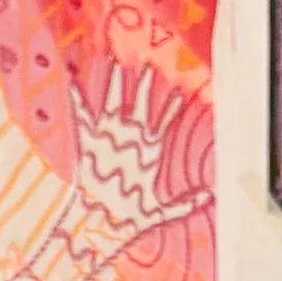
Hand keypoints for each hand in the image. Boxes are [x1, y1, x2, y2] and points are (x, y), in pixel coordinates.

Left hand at [66, 62, 208, 248]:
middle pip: (141, 100)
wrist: (99, 220)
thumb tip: (211, 197)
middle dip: (145, 80)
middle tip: (146, 60)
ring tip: (116, 59)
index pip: (165, 119)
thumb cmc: (129, 218)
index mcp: (150, 150)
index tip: (179, 88)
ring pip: (114, 100)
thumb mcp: (161, 212)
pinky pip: (81, 114)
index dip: (172, 104)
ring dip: (116, 80)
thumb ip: (187, 203)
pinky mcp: (88, 141)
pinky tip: (70, 79)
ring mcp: (109, 136)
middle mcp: (131, 137)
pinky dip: (76, 96)